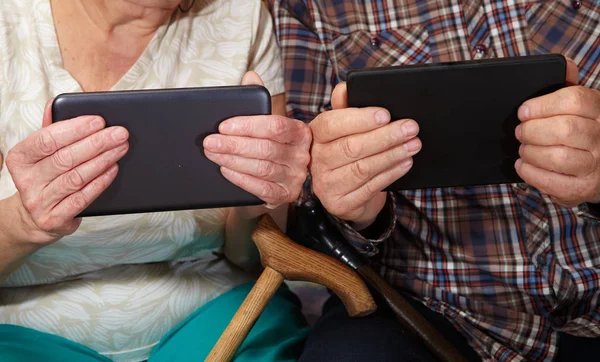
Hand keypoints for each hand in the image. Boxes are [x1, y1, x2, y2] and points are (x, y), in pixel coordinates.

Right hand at [5, 100, 128, 244]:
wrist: (35, 217)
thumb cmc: (45, 176)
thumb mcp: (41, 153)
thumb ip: (50, 129)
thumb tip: (55, 103)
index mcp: (19, 158)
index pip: (47, 139)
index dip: (75, 129)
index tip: (99, 120)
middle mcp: (26, 180)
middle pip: (66, 158)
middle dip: (97, 143)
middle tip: (120, 133)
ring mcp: (39, 202)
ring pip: (76, 177)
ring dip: (103, 160)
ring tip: (121, 148)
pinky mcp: (54, 219)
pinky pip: (83, 198)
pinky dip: (101, 182)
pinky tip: (114, 169)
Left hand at [203, 71, 310, 214]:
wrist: (276, 179)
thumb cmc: (267, 145)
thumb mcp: (266, 123)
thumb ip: (258, 99)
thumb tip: (250, 76)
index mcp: (300, 132)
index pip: (275, 126)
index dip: (248, 125)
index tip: (223, 126)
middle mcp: (302, 155)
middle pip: (265, 148)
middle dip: (233, 145)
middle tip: (209, 141)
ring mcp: (295, 177)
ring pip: (262, 168)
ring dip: (233, 160)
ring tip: (212, 153)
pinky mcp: (285, 195)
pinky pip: (261, 188)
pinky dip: (241, 179)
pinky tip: (225, 170)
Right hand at [310, 83, 420, 229]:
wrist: (348, 193)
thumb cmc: (349, 152)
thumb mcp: (345, 128)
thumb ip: (346, 106)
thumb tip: (345, 87)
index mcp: (315, 135)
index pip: (332, 124)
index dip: (360, 119)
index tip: (386, 114)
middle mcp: (317, 160)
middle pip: (351, 147)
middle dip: (385, 136)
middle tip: (411, 127)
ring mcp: (326, 185)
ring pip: (363, 168)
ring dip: (392, 155)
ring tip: (414, 144)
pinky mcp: (340, 204)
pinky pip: (370, 187)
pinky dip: (391, 173)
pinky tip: (405, 163)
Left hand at [515, 58, 599, 206]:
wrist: (596, 167)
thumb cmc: (578, 131)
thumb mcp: (577, 106)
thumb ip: (567, 85)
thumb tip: (564, 65)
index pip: (575, 100)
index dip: (542, 105)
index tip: (523, 111)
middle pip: (564, 129)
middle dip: (532, 130)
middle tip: (520, 132)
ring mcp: (596, 165)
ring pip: (558, 157)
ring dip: (531, 152)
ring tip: (523, 149)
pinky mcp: (583, 188)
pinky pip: (552, 182)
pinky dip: (530, 173)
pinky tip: (524, 165)